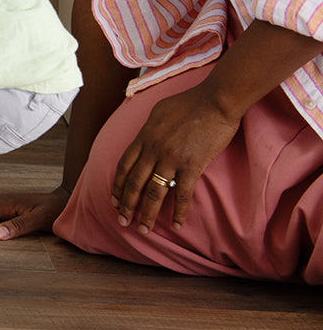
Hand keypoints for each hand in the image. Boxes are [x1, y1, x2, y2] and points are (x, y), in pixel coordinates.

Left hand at [111, 85, 239, 233]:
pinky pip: (183, 193)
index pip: (123, 166)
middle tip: (122, 221)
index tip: (113, 200)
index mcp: (143, 137)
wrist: (215, 100)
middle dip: (127, 205)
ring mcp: (171, 158)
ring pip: (154, 192)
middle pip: (134, 183)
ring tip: (143, 229)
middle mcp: (153, 150)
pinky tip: (178, 225)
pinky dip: (180, 211)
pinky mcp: (192, 165)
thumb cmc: (189, 102)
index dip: (117, 185)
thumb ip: (149, 129)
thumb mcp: (158, 111)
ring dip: (148, 213)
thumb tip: (145, 138)